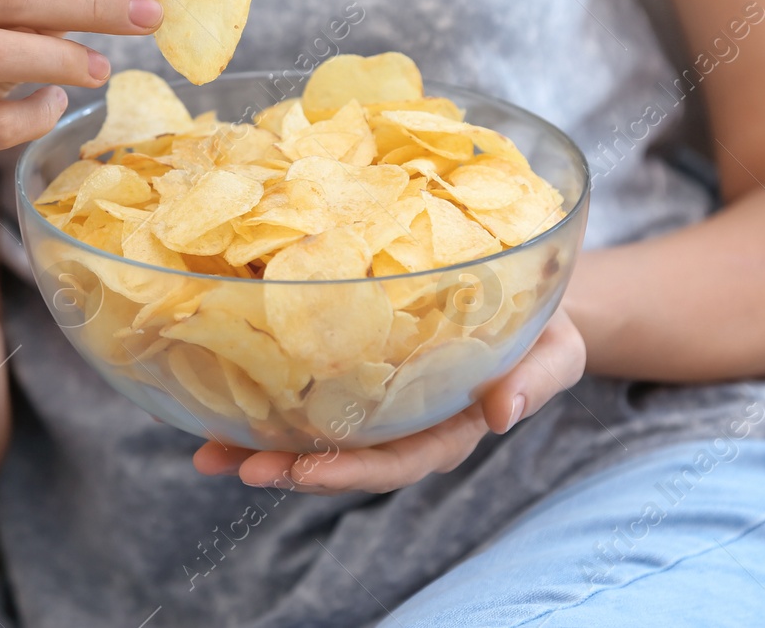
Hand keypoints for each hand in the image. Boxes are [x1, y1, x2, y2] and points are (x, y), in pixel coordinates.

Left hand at [193, 308, 585, 494]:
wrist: (532, 294)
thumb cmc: (545, 326)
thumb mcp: (557, 349)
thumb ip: (538, 379)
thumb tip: (504, 411)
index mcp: (450, 427)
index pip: (398, 461)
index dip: (351, 470)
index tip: (305, 468)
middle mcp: (405, 424)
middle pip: (342, 458)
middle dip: (288, 467)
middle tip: (235, 462)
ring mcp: (378, 402)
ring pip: (315, 433)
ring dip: (261, 444)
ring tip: (207, 449)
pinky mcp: (357, 371)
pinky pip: (309, 390)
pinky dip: (264, 398)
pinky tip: (217, 399)